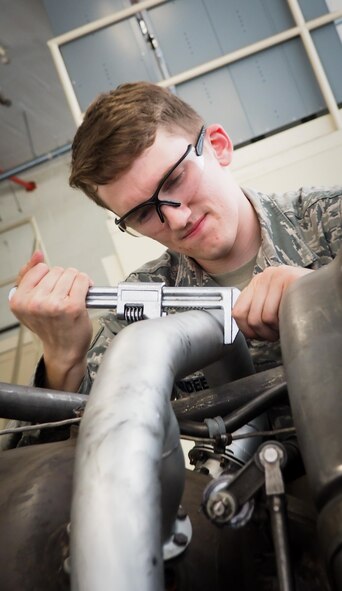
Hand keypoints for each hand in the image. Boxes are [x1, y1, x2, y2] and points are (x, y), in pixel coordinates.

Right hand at [9, 251, 93, 389]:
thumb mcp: (29, 301)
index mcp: (19, 300)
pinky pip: (82, 280)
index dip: (49, 277)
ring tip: (72, 298)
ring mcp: (53, 305)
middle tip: (63, 296)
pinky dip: (86, 285)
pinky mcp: (72, 307)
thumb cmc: (50, 326)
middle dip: (63, 280)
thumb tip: (37, 254)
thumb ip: (29, 275)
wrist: (63, 350)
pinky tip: (83, 297)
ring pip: (70, 273)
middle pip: (56, 270)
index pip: (39, 268)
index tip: (52, 290)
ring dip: (75, 283)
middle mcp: (34, 303)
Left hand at [232, 265, 311, 340]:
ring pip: (260, 318)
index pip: (237, 311)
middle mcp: (264, 276)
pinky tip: (288, 322)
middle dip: (262, 334)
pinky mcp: (287, 279)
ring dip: (272, 331)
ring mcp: (275, 276)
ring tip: (283, 329)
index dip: (246, 330)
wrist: (327, 289)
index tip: (257, 336)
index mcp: (258, 282)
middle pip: (248, 318)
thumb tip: (245, 330)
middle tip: (274, 335)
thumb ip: (260, 310)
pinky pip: (273, 313)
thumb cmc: (303, 301)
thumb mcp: (276, 303)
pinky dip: (279, 325)